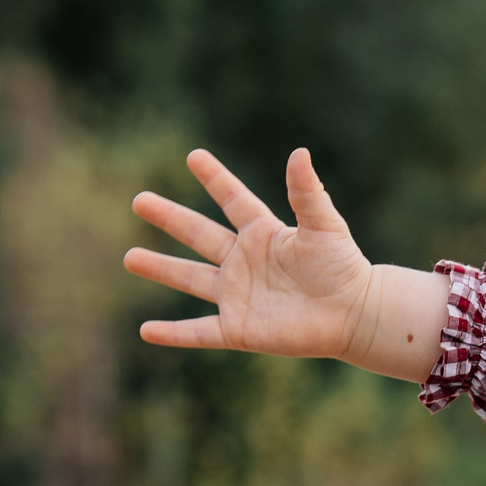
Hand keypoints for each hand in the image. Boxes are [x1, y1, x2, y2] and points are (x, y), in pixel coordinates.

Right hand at [126, 147, 372, 356]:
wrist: (355, 315)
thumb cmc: (345, 268)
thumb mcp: (325, 226)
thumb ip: (308, 193)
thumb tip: (299, 152)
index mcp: (264, 234)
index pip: (234, 200)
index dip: (215, 178)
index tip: (194, 156)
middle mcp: (245, 262)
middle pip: (199, 235)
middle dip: (169, 218)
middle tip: (139, 200)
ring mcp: (239, 296)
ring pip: (190, 279)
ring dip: (160, 268)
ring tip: (129, 257)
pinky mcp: (239, 329)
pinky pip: (199, 332)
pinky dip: (173, 333)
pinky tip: (145, 330)